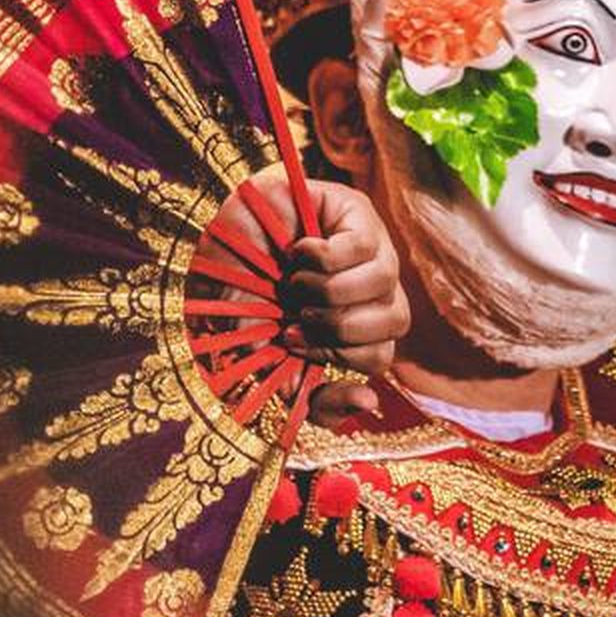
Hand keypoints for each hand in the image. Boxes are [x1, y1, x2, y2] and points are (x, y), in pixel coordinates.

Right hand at [218, 171, 406, 422]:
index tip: (296, 351)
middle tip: (294, 321)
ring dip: (328, 293)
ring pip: (385, 287)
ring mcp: (373, 251)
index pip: (378, 359)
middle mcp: (373, 292)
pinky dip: (322, 258)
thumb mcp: (257, 347)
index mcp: (354, 326)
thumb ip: (296, 386)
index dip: (342, 367)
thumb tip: (356, 401)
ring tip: (293, 285)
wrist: (221, 230)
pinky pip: (362, 248)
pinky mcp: (360, 215)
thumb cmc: (239, 290)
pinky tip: (298, 252)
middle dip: (338, 333)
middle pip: (394, 327)